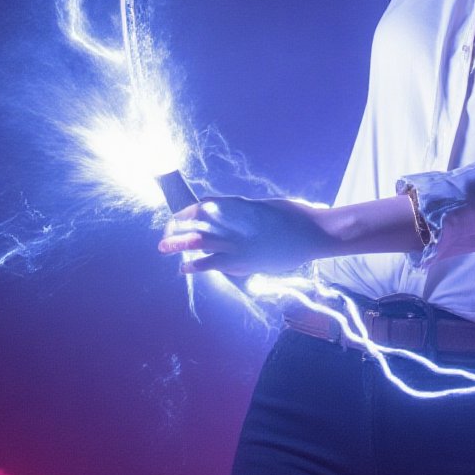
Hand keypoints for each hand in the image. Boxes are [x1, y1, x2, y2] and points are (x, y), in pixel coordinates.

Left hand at [158, 195, 332, 277]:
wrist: (311, 234)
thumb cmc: (294, 217)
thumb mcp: (266, 208)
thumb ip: (246, 213)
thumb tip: (232, 217)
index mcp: (240, 206)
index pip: (206, 206)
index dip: (190, 211)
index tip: (181, 215)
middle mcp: (235, 223)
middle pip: (198, 223)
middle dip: (179, 227)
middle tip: (165, 230)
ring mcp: (239, 244)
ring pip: (200, 243)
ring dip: (179, 245)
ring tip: (163, 248)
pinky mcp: (244, 262)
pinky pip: (214, 264)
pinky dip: (197, 265)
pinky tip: (184, 268)